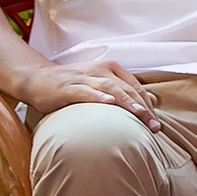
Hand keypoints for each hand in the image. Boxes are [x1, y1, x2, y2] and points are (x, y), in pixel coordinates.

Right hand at [22, 59, 161, 128]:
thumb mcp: (102, 84)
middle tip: (154, 127)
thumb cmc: (73, 85)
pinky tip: (107, 104)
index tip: (157, 125)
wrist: (39, 79)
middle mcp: (100, 70)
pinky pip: (85, 92)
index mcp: (111, 69)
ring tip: (139, 114)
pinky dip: (97, 97)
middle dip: (142, 109)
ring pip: (110, 88)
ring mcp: (84, 78)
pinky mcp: (68, 87)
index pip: (135, 88)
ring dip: (126, 102)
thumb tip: (151, 100)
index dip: (148, 106)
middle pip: (127, 89)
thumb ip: (126, 90)